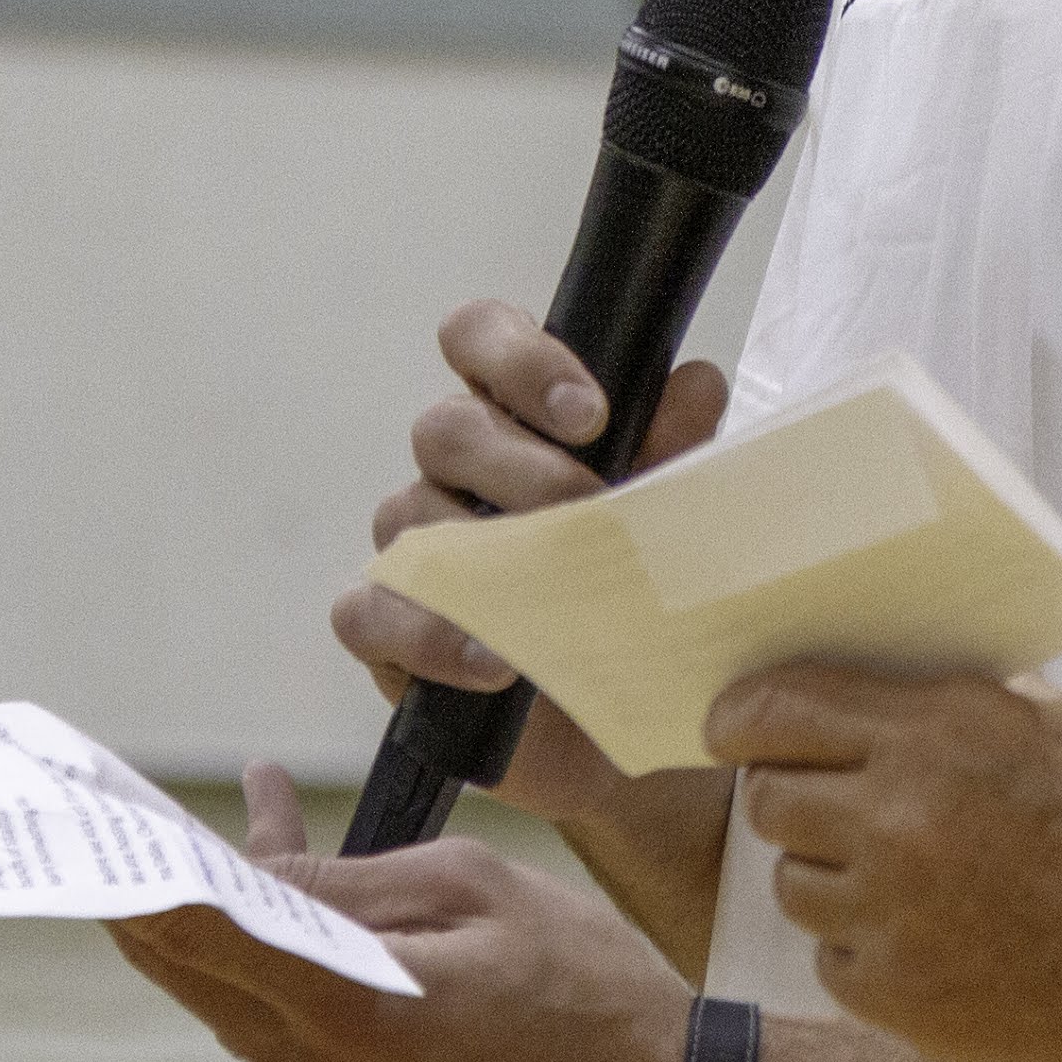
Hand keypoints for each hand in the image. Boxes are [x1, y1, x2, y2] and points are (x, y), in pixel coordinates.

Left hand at [113, 765, 694, 1061]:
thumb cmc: (590, 995)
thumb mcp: (476, 892)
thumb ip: (350, 883)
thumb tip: (254, 870)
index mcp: (341, 1012)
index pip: (190, 930)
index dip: (127, 863)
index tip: (87, 808)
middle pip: (188, 968)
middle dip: (153, 883)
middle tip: (119, 810)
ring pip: (235, 996)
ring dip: (227, 914)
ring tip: (248, 824)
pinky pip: (282, 1029)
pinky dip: (275, 962)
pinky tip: (304, 904)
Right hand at [330, 299, 731, 823]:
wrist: (616, 724)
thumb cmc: (634, 597)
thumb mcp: (669, 522)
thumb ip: (676, 451)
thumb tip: (694, 384)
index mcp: (514, 417)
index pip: (478, 337)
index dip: (521, 357)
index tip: (591, 412)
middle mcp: (451, 471)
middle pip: (444, 426)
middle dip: (521, 465)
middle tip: (591, 509)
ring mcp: (411, 546)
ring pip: (405, 512)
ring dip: (484, 551)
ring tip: (556, 591)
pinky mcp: (385, 628)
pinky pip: (368, 611)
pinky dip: (430, 635)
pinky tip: (496, 662)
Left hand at [711, 667, 1061, 1061]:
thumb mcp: (1054, 722)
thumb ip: (949, 706)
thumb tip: (864, 695)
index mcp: (938, 730)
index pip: (776, 709)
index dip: (740, 719)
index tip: (731, 730)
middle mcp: (899, 819)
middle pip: (769, 799)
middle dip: (793, 796)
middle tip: (841, 808)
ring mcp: (896, 916)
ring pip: (794, 885)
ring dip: (832, 877)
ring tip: (911, 881)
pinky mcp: (904, 1001)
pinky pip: (836, 963)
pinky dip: (870, 952)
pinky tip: (941, 942)